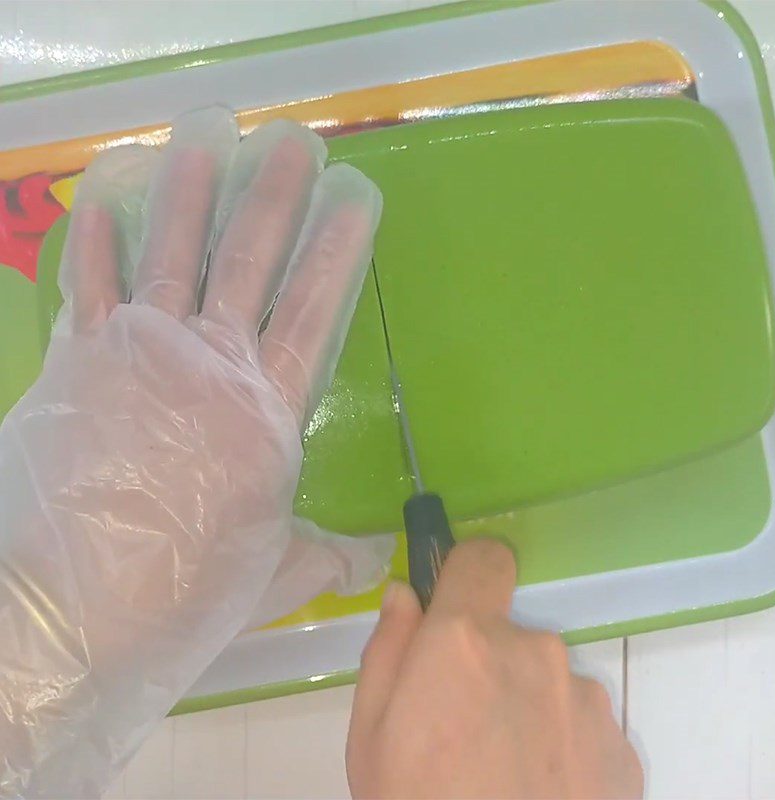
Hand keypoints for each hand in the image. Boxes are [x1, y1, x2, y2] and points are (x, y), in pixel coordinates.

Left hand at [0, 107, 390, 796]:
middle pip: (246, 265)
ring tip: (205, 141)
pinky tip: (99, 203)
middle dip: (274, 200)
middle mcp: (206, 364)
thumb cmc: (189, 588)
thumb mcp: (274, 573)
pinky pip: (87, 289)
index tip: (352, 198)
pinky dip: (92, 245)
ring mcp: (137, 354)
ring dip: (189, 197)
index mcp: (265, 409)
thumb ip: (329, 553)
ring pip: (171, 257)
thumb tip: (380, 557)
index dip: (334, 251)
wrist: (76, 608)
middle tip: (294, 146)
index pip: (310, 310)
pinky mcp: (78, 362)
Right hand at [347, 540, 643, 798]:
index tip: (456, 603)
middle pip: (511, 633)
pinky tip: (541, 794)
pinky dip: (563, 747)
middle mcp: (536, 653)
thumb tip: (405, 595)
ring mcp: (586, 701)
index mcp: (467, 640)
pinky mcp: (621, 749)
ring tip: (505, 774)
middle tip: (464, 731)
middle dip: (489, 665)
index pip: (484, 556)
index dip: (467, 573)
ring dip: (528, 708)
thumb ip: (388, 648)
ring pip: (548, 681)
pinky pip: (582, 724)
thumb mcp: (369, 735)